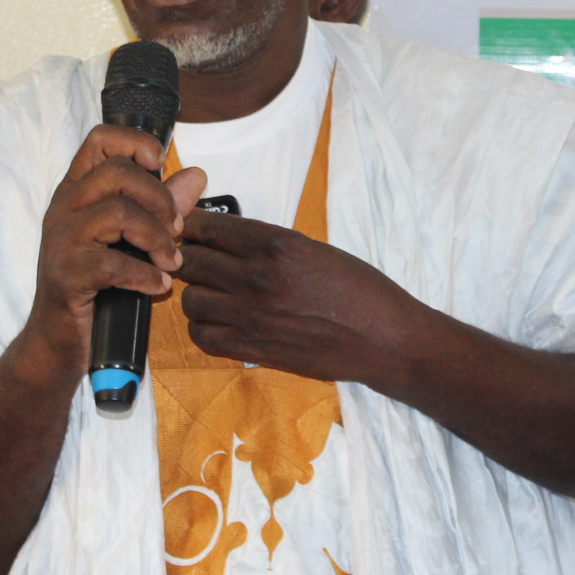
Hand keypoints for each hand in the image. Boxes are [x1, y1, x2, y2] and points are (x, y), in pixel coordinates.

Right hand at [26, 126, 206, 372]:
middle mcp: (65, 208)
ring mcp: (61, 241)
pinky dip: (145, 276)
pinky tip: (158, 287)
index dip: (135, 142)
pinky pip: (113, 264)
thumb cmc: (97, 284)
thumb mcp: (131, 239)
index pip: (99, 139)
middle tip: (176, 231)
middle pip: (115, 172)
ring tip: (171, 262)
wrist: (59, 340)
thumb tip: (197, 176)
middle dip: (158, 199)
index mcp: (78, 191)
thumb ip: (162, 205)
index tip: (160, 164)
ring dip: (157, 238)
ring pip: (116, 212)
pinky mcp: (66, 276)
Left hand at [176, 210, 426, 384]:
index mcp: (277, 245)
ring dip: (196, 294)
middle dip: (190, 257)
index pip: (210, 227)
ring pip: (191, 300)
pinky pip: (203, 336)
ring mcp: (252, 316)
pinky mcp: (253, 350)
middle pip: (192, 261)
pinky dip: (203, 327)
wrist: (384, 338)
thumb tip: (228, 240)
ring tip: (212, 293)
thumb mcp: (315, 248)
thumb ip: (269, 244)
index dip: (193, 225)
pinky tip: (218, 321)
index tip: (191, 227)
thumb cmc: (359, 288)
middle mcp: (258, 278)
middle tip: (198, 260)